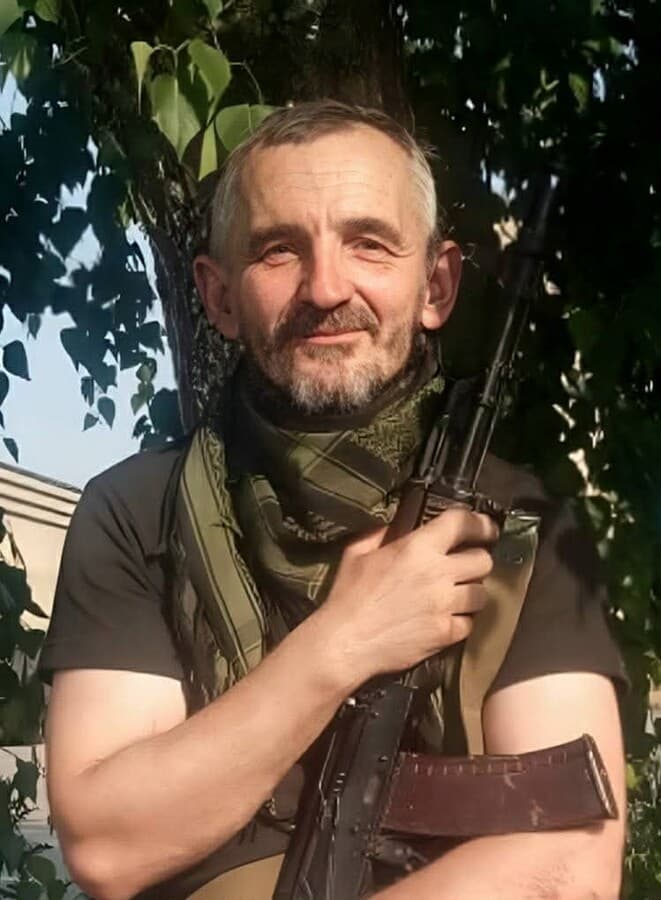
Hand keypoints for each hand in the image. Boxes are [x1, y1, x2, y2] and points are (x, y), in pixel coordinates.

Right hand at [319, 508, 498, 681]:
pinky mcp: (445, 633)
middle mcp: (437, 573)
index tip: (485, 527)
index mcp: (417, 548)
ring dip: (471, 591)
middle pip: (483, 560)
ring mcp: (445, 605)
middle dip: (476, 560)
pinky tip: (446, 618)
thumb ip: (381, 533)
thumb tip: (397, 527)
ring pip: (482, 593)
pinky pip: (470, 623)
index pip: (463, 523)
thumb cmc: (348, 597)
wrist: (346, 642)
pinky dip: (461, 620)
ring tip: (457, 594)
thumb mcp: (357, 553)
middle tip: (465, 565)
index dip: (480, 522)